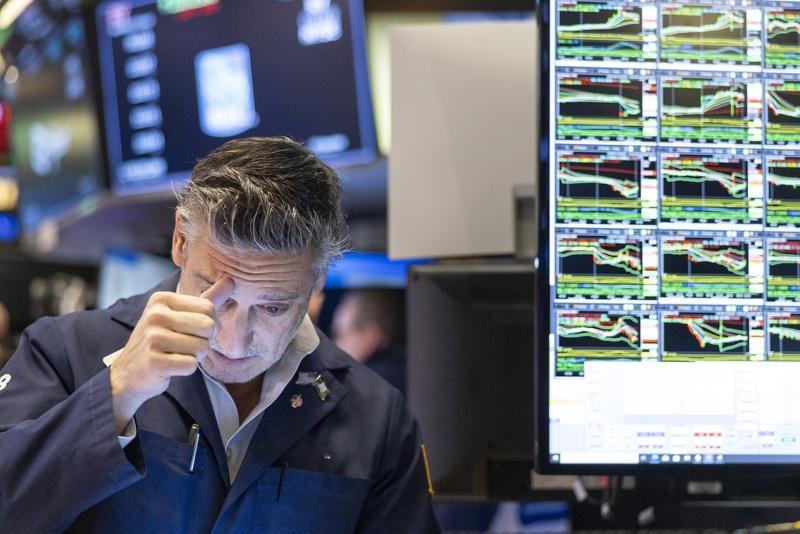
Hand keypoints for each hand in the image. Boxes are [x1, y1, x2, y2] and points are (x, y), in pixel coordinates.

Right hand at [109, 278, 232, 432]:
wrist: (128, 372)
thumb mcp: (178, 315)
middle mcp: (155, 315)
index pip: (208, 307)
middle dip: (205, 341)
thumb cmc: (160, 341)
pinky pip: (191, 365)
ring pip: (202, 347)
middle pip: (208, 326)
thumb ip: (206, 300)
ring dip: (195, 356)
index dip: (210, 324)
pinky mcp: (154, 361)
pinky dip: (186, 369)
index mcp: (162, 299)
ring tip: (176, 355)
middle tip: (187, 346)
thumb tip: (231, 281)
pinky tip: (170, 366)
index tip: (195, 332)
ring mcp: (152, 338)